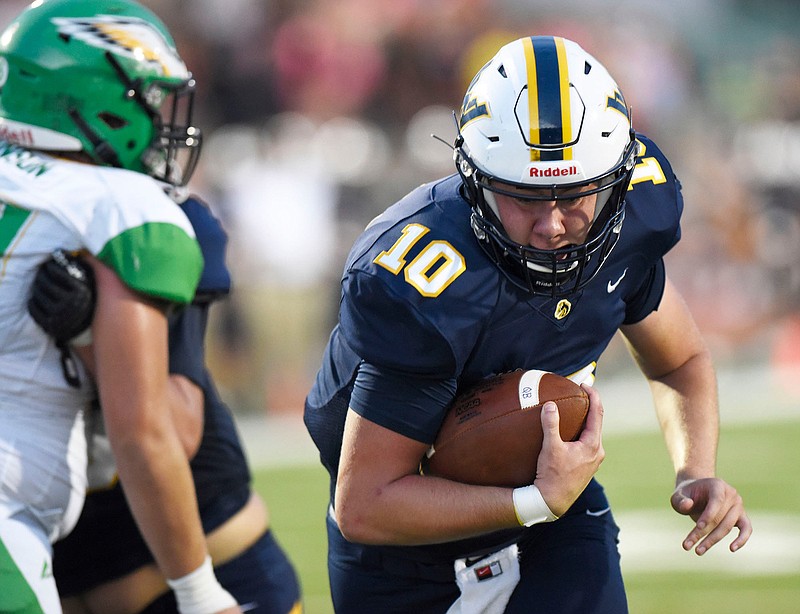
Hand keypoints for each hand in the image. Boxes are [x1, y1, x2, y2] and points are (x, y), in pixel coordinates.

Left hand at [28, 249, 95, 343]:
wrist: (86, 327)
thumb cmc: (86, 299)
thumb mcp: (88, 283)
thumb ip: (79, 266)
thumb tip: (63, 251)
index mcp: (81, 292)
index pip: (59, 274)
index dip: (51, 267)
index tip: (49, 265)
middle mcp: (70, 304)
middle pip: (46, 284)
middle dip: (41, 276)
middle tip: (41, 273)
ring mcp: (59, 316)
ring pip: (38, 295)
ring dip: (36, 288)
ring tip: (39, 285)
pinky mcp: (49, 325)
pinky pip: (33, 309)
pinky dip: (32, 302)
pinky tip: (36, 298)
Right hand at [534, 384, 604, 516]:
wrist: (552, 502)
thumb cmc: (552, 475)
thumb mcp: (550, 448)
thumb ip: (551, 425)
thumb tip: (550, 405)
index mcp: (593, 445)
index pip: (598, 413)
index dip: (593, 396)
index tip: (584, 384)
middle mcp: (597, 452)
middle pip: (597, 422)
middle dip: (589, 406)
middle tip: (578, 393)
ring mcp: (593, 461)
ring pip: (592, 434)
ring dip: (584, 421)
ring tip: (573, 410)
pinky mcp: (586, 467)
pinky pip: (586, 443)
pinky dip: (580, 433)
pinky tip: (569, 433)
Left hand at [671, 477, 751, 554]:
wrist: (698, 492)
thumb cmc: (687, 494)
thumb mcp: (678, 494)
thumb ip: (680, 500)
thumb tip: (688, 505)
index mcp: (718, 485)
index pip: (716, 501)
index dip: (708, 515)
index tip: (698, 527)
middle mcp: (732, 494)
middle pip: (719, 518)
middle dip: (702, 533)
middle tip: (687, 545)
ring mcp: (739, 506)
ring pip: (727, 526)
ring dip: (712, 540)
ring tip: (698, 551)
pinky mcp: (742, 517)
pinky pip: (746, 529)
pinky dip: (742, 539)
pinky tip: (732, 549)